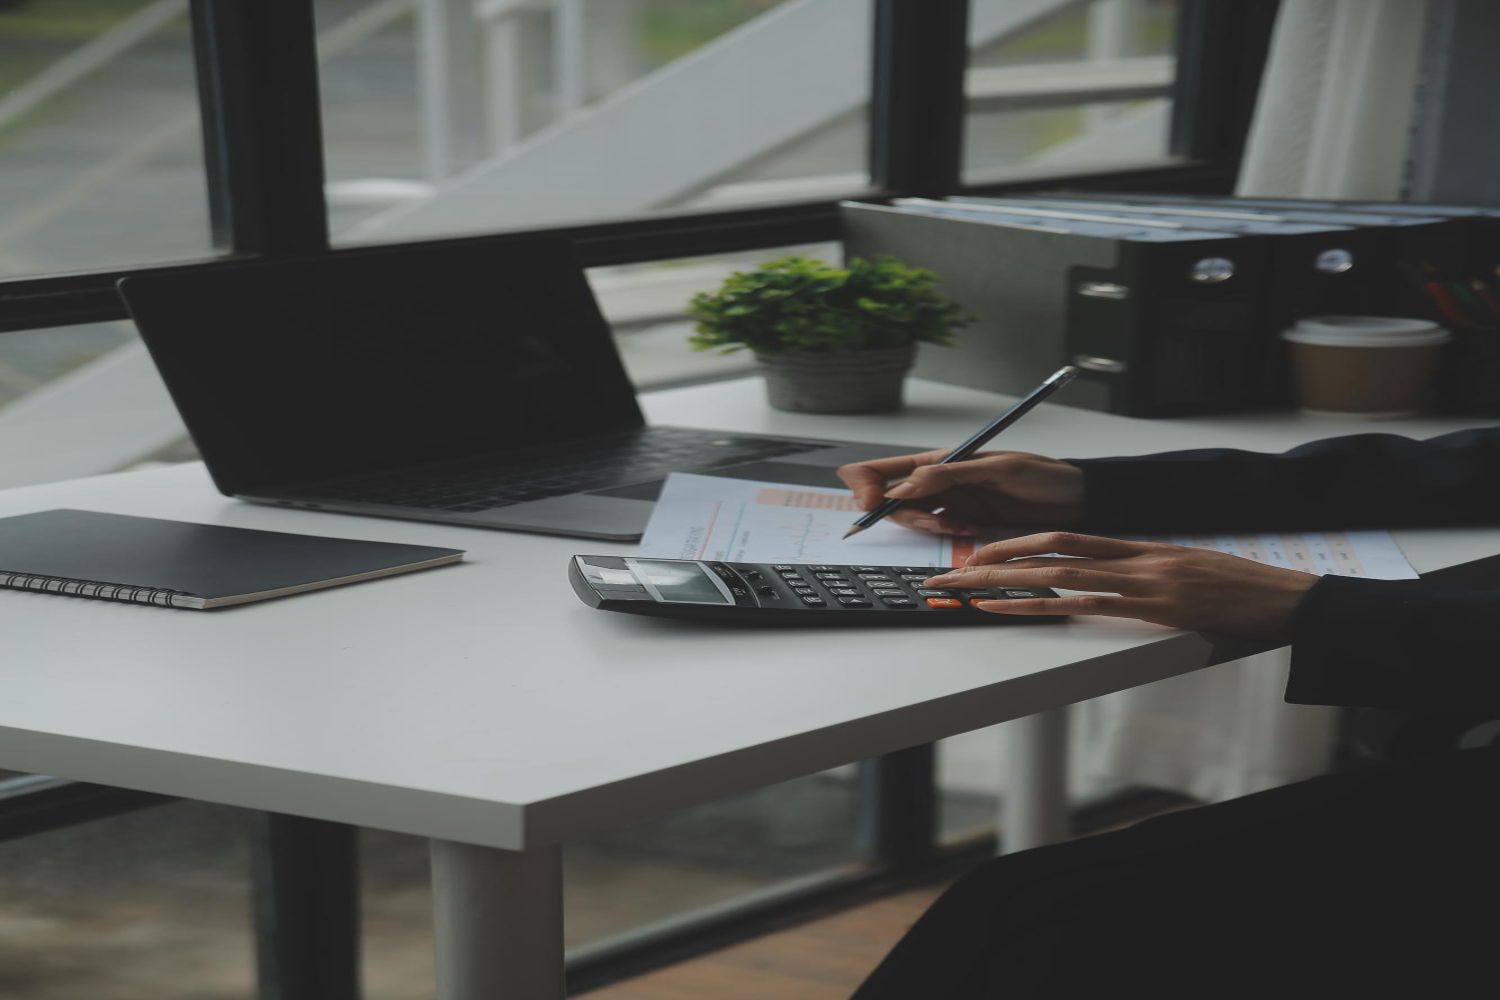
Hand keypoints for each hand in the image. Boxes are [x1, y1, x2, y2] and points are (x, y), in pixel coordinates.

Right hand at [836, 450, 1083, 535]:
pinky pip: (938, 532)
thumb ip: (949, 474)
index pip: (881, 469)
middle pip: (890, 499)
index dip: (866, 487)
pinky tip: (971, 530)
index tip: (873, 506)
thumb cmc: (1042, 474)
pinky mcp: (963, 521)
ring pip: (913, 518)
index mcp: (938, 459)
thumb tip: (905, 486)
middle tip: (936, 522)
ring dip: (928, 526)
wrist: (1074, 497)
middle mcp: (937, 480)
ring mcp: (948, 502)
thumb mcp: (997, 468)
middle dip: (904, 515)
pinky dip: (947, 535)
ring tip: (960, 525)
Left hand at [923, 531, 1319, 638]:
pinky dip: (1040, 608)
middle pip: (1047, 549)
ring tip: (962, 589)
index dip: (1020, 542)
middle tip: (950, 572)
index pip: (1066, 536)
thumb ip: (1146, 573)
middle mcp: (1133, 556)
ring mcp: (1142, 579)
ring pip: (1056, 572)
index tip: (983, 552)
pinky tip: (1009, 612)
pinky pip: (1084, 603)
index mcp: (1139, 546)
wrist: (1287, 598)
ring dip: (1003, 582)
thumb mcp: (1187, 571)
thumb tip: (1112, 582)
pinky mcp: (1154, 606)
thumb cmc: (1240, 590)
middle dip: (993, 560)